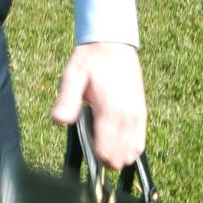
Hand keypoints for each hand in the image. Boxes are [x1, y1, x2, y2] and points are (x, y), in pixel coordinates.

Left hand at [51, 41, 146, 168]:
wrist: (113, 43)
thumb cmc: (90, 60)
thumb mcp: (72, 77)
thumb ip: (67, 100)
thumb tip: (59, 120)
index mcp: (112, 111)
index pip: (106, 153)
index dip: (92, 154)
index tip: (84, 139)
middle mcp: (130, 117)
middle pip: (118, 159)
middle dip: (103, 156)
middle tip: (91, 137)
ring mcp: (139, 117)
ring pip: (131, 155)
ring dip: (115, 152)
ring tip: (101, 135)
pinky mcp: (143, 115)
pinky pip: (139, 144)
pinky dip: (127, 147)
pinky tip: (113, 136)